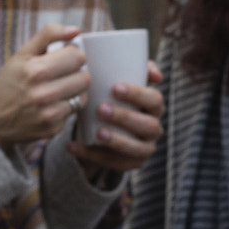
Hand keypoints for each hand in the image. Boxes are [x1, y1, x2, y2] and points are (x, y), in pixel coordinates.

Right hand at [0, 25, 90, 147]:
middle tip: (61, 76)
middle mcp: (43, 94)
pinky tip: (49, 106)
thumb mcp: (22, 54)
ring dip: (73, 92)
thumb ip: (48, 35)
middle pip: (85, 78)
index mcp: (36, 70)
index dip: (72, 56)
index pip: (77, 57)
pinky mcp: (52, 129)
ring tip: (56, 90)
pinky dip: (64, 108)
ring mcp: (49, 114)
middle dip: (75, 74)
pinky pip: (73, 113)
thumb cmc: (8, 83)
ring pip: (83, 97)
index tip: (64, 59)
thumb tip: (75, 30)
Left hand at [71, 62, 163, 176]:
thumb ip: (125, 64)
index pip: (154, 99)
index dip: (138, 94)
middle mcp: (154, 127)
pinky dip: (93, 156)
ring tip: (97, 132)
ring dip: (117, 140)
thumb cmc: (109, 96)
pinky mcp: (131, 164)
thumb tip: (142, 66)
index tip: (115, 87)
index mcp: (153, 105)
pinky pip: (116, 164)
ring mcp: (144, 148)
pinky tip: (74, 147)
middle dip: (125, 117)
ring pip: (137, 148)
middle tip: (101, 108)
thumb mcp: (116, 80)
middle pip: (149, 125)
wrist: (100, 126)